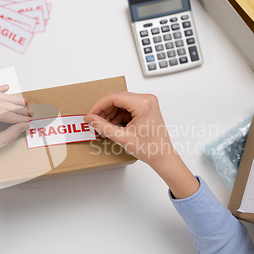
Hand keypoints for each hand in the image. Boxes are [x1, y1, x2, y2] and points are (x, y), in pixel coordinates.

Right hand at [84, 92, 198, 198]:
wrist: (162, 156)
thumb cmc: (150, 148)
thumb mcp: (122, 137)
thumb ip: (103, 126)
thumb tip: (91, 119)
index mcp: (143, 104)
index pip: (113, 97)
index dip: (98, 106)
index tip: (90, 115)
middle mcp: (146, 99)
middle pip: (117, 98)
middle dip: (104, 110)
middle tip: (95, 121)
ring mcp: (147, 103)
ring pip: (120, 102)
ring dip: (110, 114)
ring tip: (104, 127)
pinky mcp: (146, 108)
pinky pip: (127, 107)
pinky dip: (118, 116)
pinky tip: (113, 126)